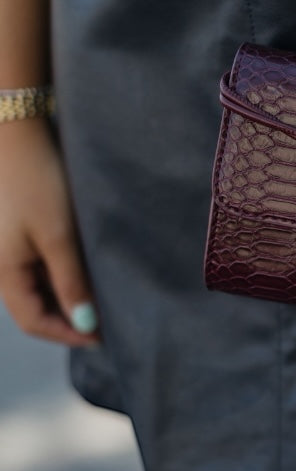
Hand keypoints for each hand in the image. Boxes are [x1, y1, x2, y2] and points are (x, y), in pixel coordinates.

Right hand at [0, 119, 99, 346]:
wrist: (18, 133)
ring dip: (69, 296)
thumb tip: (84, 324)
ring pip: (40, 287)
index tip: (104, 337)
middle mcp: (2, 266)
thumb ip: (71, 283)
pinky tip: (89, 270)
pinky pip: (41, 265)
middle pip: (35, 307)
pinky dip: (64, 274)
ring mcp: (10, 249)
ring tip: (104, 297)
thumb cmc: (37, 183)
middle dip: (70, 318)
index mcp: (4, 272)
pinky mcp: (20, 233)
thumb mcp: (59, 237)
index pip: (33, 322)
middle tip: (109, 322)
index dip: (68, 335)